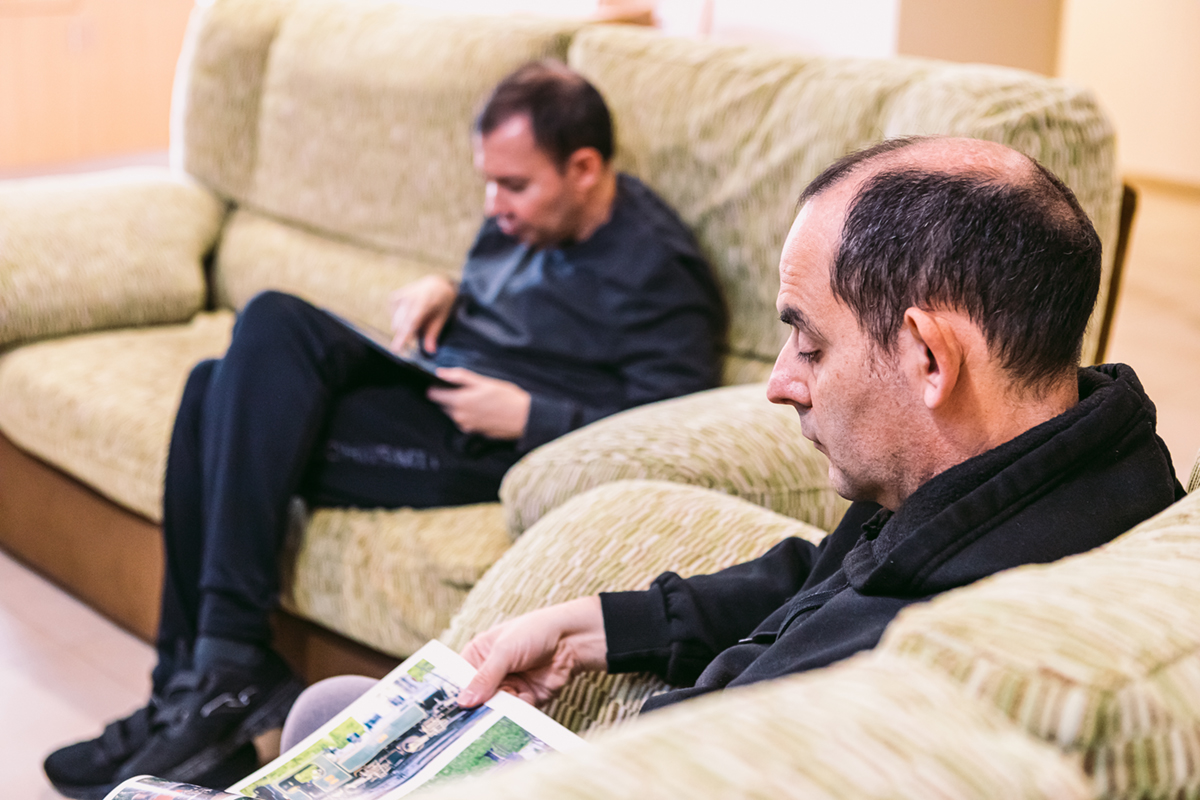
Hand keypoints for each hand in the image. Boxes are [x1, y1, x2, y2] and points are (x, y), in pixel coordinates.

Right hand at [388, 275, 457, 352]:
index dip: (404, 336)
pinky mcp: (393, 298)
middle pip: (401, 324)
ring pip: (397, 324)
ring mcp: (400, 296)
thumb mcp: (443, 316)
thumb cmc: (442, 302)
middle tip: (420, 333)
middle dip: (407, 336)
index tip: (397, 349)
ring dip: (405, 328)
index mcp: (425, 300)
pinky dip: (402, 321)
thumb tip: (430, 350)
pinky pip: (394, 319)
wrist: (435, 283)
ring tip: (420, 318)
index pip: (411, 321)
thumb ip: (434, 333)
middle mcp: (409, 296)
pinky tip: (411, 313)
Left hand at [427, 368, 530, 439]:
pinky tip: (481, 409)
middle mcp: (458, 416)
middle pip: (441, 404)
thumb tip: (440, 372)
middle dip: (447, 396)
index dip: (435, 387)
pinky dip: (466, 414)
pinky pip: (462, 421)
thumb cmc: (506, 397)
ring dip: (457, 405)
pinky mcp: (473, 433)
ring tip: (476, 398)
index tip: (442, 382)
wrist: (523, 418)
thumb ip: (459, 376)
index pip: (432, 395)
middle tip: (464, 388)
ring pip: (452, 413)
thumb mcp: (483, 382)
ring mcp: (465, 426)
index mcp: (458, 401)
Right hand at [458, 596, 606, 707]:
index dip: (454, 694)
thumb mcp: (505, 651)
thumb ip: (485, 676)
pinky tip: (514, 716)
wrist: (572, 639)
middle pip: (476, 698)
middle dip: (475, 709)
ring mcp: (508, 687)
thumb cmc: (535, 632)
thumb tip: (464, 701)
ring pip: (494, 709)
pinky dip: (515, 716)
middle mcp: (491, 674)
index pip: (459, 678)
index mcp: (478, 655)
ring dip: (496, 714)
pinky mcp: (526, 699)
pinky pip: (515, 714)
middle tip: (468, 724)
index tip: (446, 712)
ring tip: (492, 721)